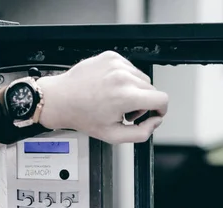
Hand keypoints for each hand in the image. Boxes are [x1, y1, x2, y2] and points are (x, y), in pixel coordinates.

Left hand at [37, 51, 168, 143]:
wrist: (61, 99)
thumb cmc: (83, 116)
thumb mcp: (114, 135)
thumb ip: (141, 133)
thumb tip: (155, 122)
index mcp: (126, 96)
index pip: (161, 99)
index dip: (161, 109)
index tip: (154, 113)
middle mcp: (123, 77)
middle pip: (151, 89)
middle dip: (143, 102)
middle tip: (125, 111)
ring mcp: (116, 64)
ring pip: (141, 78)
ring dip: (134, 90)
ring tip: (116, 100)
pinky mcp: (111, 57)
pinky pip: (129, 68)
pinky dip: (124, 79)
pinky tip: (110, 88)